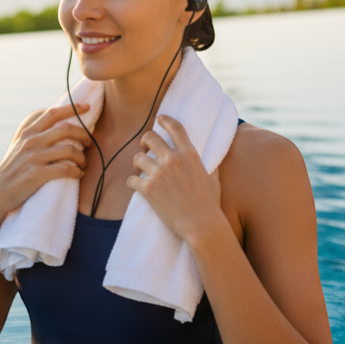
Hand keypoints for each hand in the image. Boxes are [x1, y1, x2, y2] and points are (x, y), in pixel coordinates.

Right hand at [0, 104, 92, 221]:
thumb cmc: (13, 168)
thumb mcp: (19, 145)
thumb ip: (34, 132)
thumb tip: (55, 120)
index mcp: (28, 132)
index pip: (52, 113)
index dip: (72, 108)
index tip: (87, 106)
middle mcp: (31, 142)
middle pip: (66, 129)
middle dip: (83, 134)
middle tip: (90, 142)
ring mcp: (34, 158)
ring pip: (69, 150)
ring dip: (82, 157)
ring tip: (83, 163)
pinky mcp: (37, 175)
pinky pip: (65, 169)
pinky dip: (76, 171)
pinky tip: (78, 174)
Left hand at [127, 115, 222, 244]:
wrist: (202, 225)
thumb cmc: (210, 204)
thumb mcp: (213, 178)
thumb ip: (210, 165)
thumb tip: (212, 159)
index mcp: (189, 154)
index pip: (175, 128)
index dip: (165, 120)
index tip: (159, 118)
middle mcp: (173, 159)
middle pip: (150, 138)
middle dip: (145, 142)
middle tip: (145, 149)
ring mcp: (159, 173)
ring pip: (138, 158)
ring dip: (137, 165)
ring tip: (141, 172)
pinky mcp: (148, 189)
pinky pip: (131, 179)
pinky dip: (132, 182)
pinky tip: (136, 187)